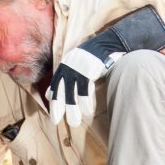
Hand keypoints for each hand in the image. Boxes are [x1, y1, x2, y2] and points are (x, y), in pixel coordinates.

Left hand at [47, 5, 164, 126]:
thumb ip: (66, 78)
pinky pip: (84, 89)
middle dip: (59, 106)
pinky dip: (86, 101)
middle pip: (61, 89)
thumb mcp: (79, 65)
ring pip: (71, 92)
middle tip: (58, 121)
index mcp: (66, 64)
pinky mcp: (89, 68)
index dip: (54, 100)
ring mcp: (79, 66)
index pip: (56, 84)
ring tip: (75, 121)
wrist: (113, 43)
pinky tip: (88, 111)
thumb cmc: (98, 57)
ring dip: (73, 109)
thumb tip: (51, 94)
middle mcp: (70, 64)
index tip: (53, 115)